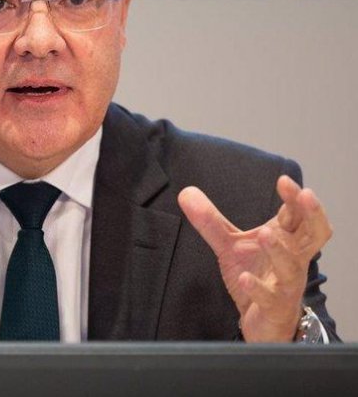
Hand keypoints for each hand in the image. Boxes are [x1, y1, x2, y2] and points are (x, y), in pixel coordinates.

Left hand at [178, 175, 331, 341]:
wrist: (262, 321)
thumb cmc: (256, 275)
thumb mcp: (230, 245)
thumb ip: (210, 221)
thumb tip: (185, 192)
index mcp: (286, 239)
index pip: (298, 215)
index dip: (295, 198)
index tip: (284, 181)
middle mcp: (292, 259)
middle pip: (316, 234)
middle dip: (312, 214)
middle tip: (305, 196)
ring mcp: (286, 284)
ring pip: (292, 266)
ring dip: (280, 249)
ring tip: (265, 234)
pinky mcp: (274, 307)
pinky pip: (270, 298)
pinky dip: (257, 287)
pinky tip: (244, 278)